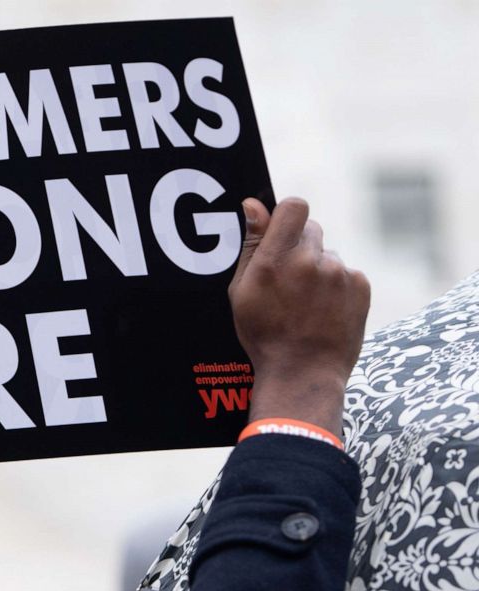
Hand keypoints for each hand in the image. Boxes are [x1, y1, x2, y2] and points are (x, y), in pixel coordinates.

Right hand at [229, 198, 369, 436]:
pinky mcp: (360, 285)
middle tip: (289, 280)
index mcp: (275, 260)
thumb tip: (253, 204)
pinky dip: (336, 287)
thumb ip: (251, 245)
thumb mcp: (242, 292)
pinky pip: (346, 273)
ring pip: (327, 255)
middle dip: (300, 248)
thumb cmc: (264, 335)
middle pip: (311, 230)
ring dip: (318, 270)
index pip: (294, 207)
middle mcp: (310, 261)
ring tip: (307, 304)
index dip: (287, 216)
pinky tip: (324, 311)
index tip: (280, 233)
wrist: (303, 373)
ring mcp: (339, 273)